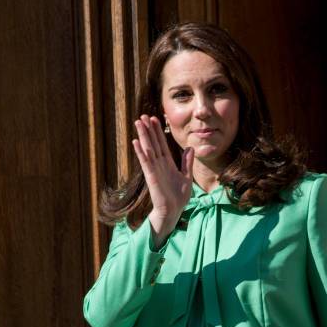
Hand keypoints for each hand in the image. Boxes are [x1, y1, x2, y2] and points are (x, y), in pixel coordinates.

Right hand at [132, 114, 194, 236]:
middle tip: (142, 115)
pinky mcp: (151, 177)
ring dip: (143, 136)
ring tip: (138, 123)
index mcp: (168, 164)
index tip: (155, 119)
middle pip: (153, 143)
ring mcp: (154, 170)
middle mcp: (159, 164)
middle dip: (148, 129)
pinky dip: (141, 152)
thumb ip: (187, 163)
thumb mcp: (186, 177)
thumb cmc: (179, 197)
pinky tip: (136, 142)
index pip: (162, 144)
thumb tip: (190, 148)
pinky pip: (145, 162)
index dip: (158, 131)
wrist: (174, 211)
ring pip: (148, 149)